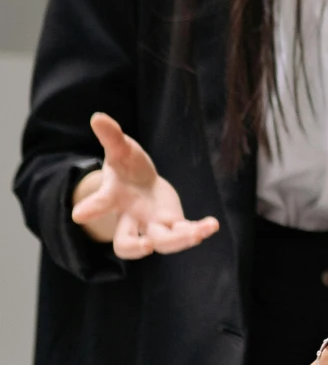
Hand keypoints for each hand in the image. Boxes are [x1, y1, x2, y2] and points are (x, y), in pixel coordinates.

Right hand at [70, 111, 220, 258]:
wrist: (142, 185)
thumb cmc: (127, 167)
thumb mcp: (120, 149)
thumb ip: (111, 136)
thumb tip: (97, 116)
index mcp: (113, 199)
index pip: (101, 204)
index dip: (91, 208)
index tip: (79, 215)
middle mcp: (131, 219)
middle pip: (125, 243)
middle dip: (135, 248)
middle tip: (148, 246)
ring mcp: (152, 225)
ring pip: (162, 242)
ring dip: (179, 240)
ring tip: (197, 234)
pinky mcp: (173, 224)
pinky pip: (185, 232)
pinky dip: (199, 230)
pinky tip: (212, 225)